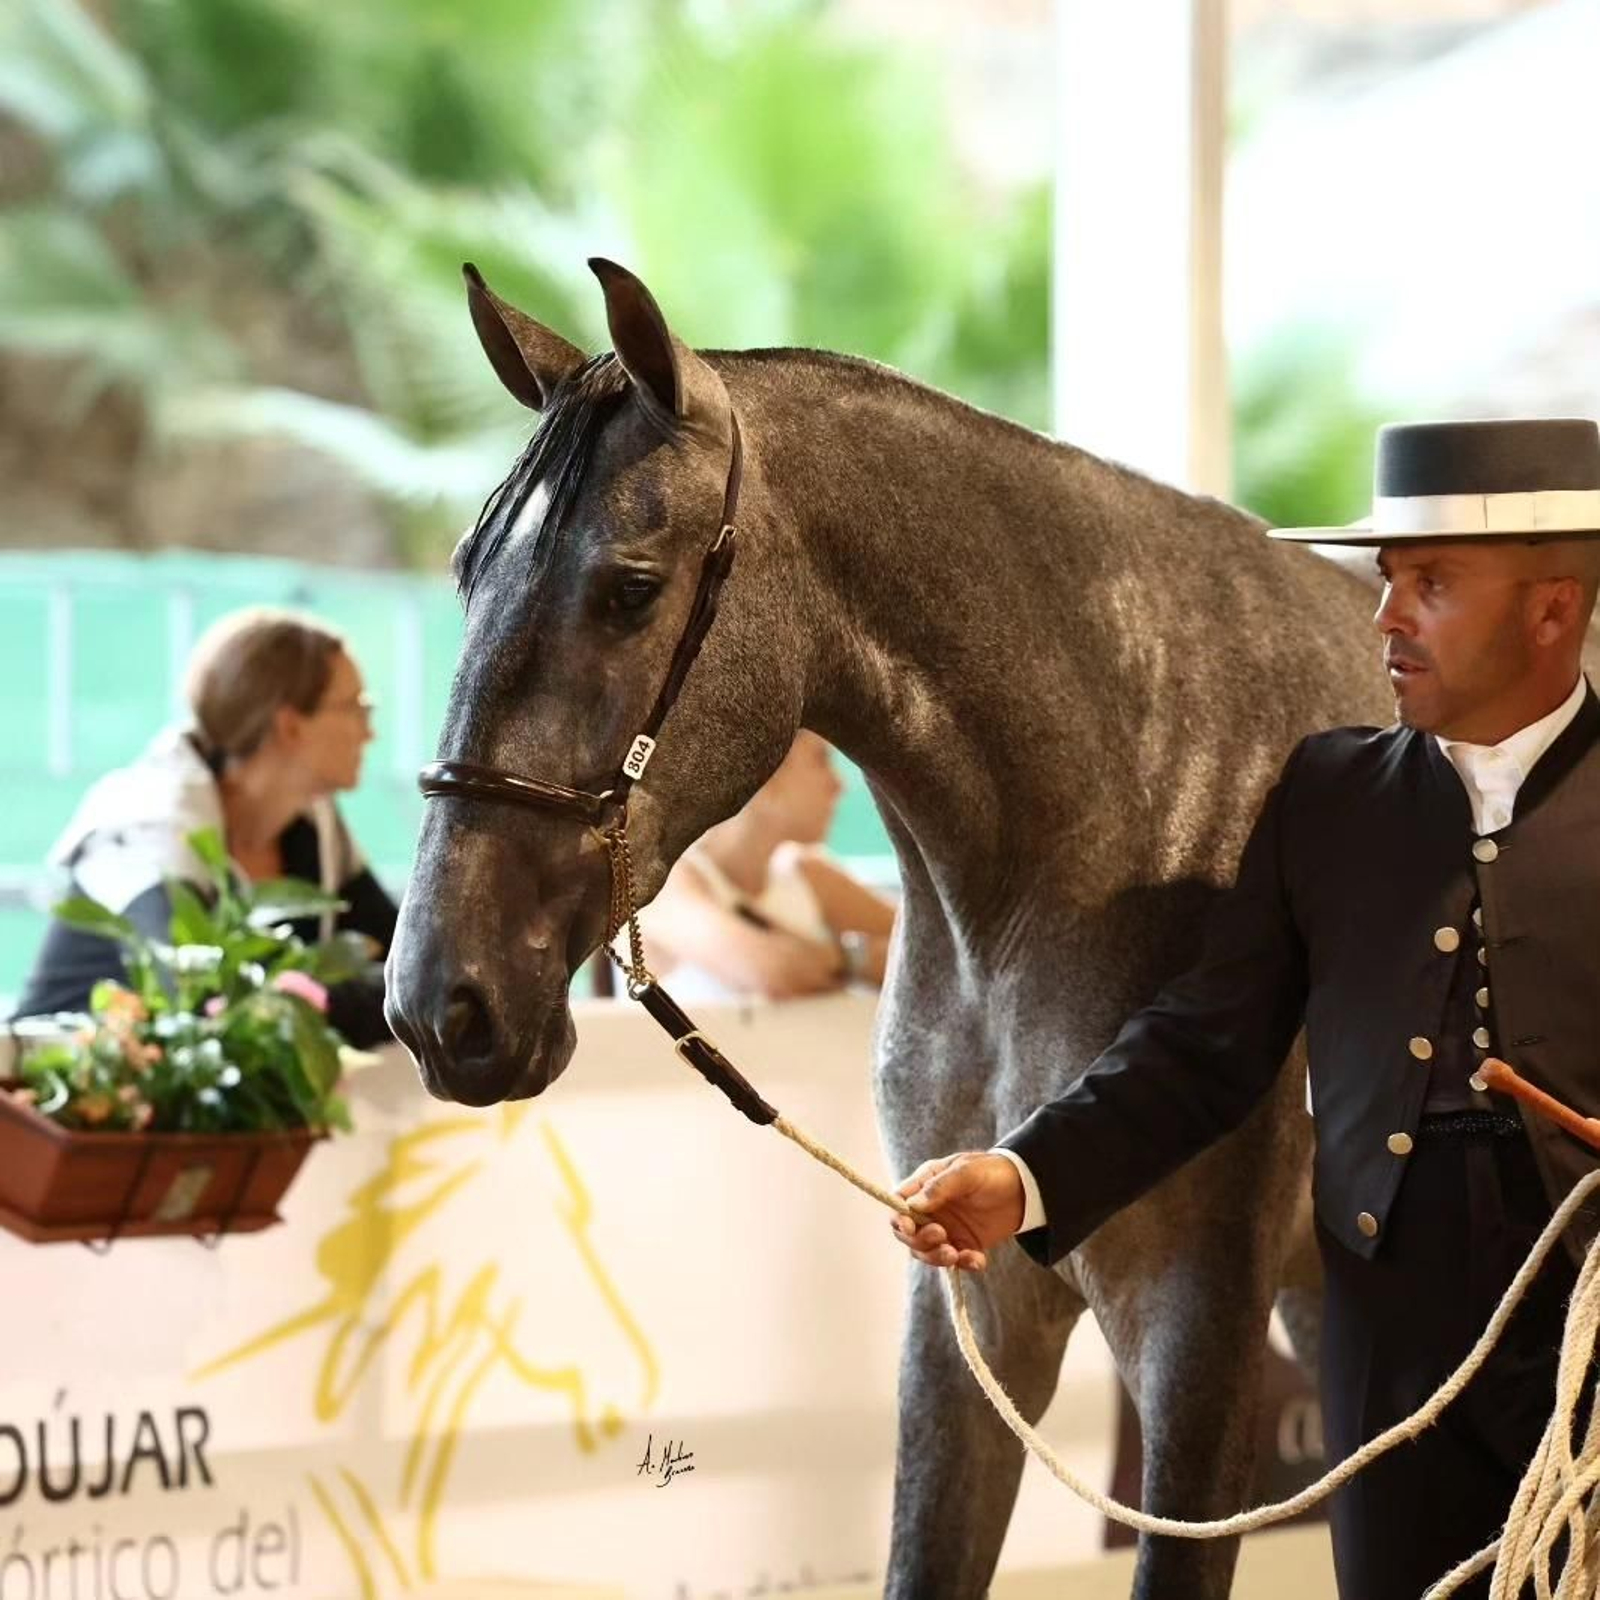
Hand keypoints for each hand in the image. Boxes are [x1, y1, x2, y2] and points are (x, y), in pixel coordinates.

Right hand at [889, 1151, 1024, 1271]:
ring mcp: (946, 1229)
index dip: (899, 1219)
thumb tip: (912, 1206)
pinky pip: (957, 1262)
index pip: (899, 1205)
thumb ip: (939, 1187)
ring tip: (956, 1254)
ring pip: (927, 1252)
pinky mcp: (964, 1244)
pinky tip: (978, 1260)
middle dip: (919, 1241)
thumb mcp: (966, 1172)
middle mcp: (931, 1210)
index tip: (908, 1227)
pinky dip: (964, 1264)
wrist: (1026, 1188)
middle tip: (942, 1235)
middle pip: (909, 1235)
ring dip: (937, 1257)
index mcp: (925, 1186)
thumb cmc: (992, 1171)